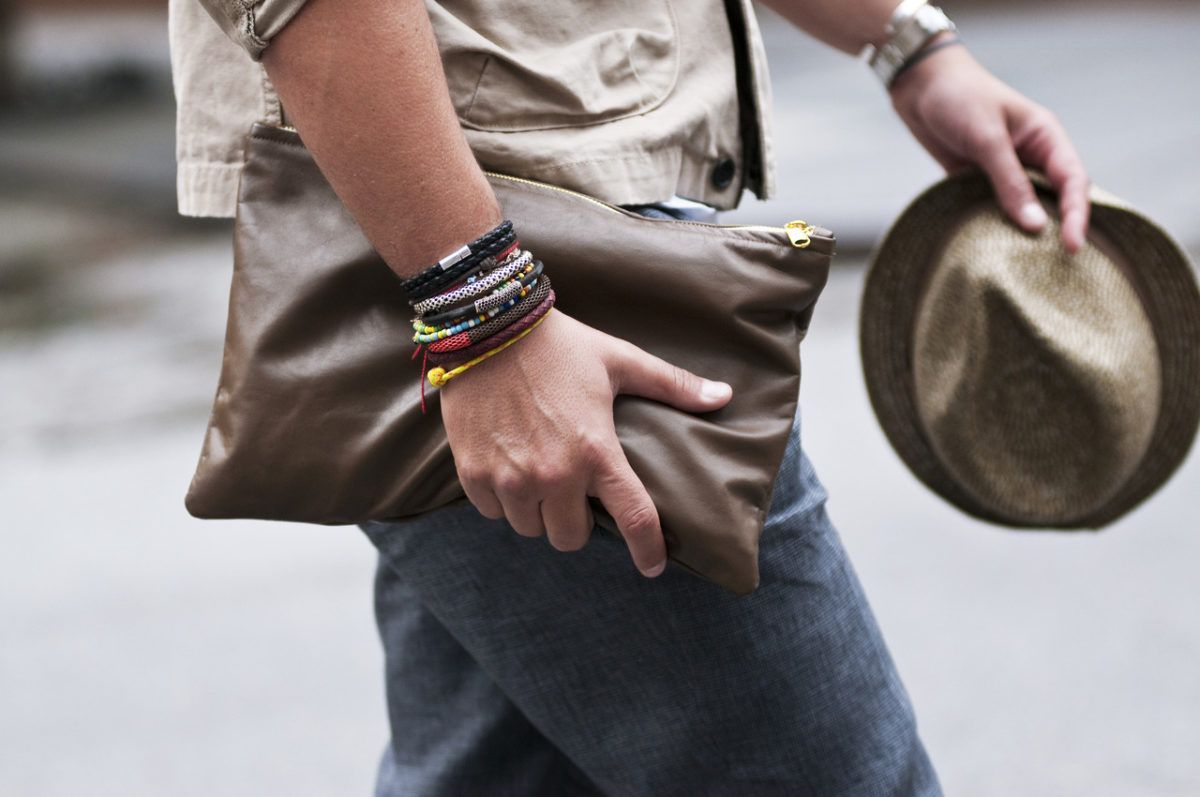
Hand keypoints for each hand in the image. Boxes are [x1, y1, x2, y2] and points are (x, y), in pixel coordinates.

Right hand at [440, 309, 732, 577]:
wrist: (487, 325)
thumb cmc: (559, 345)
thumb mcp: (619, 361)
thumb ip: (671, 384)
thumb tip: (724, 396)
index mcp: (596, 452)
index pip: (633, 519)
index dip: (648, 549)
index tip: (652, 565)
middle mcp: (553, 474)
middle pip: (570, 538)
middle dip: (575, 522)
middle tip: (574, 492)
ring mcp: (509, 478)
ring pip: (530, 528)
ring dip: (537, 512)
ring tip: (538, 477)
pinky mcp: (472, 473)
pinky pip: (492, 512)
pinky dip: (501, 499)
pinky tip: (507, 469)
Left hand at [889, 38, 1089, 252]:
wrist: (919, 85)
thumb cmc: (959, 98)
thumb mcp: (986, 138)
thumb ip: (1009, 182)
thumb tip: (1035, 226)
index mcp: (1045, 138)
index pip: (1073, 181)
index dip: (1077, 215)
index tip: (1073, 246)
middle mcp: (1030, 157)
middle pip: (1054, 200)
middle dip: (1057, 230)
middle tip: (1057, 266)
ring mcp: (1004, 171)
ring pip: (1023, 209)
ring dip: (1023, 234)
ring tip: (1025, 267)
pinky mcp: (977, 182)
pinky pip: (992, 210)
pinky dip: (993, 228)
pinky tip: (990, 251)